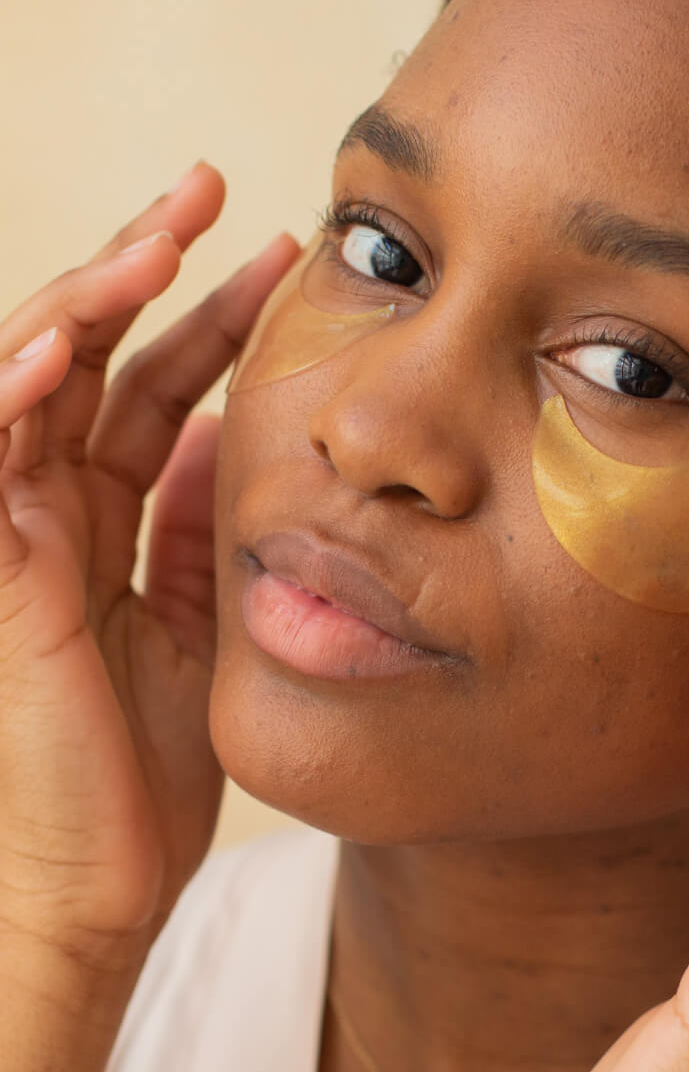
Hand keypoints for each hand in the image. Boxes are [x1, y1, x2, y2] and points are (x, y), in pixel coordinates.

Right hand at [0, 165, 299, 970]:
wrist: (97, 887)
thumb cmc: (147, 774)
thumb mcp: (200, 625)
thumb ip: (199, 530)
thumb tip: (231, 435)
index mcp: (106, 520)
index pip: (149, 385)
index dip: (207, 314)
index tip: (279, 254)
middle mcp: (50, 511)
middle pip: (87, 356)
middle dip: (143, 265)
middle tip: (210, 185)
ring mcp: (12, 537)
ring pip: (28, 383)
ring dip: (82, 302)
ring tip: (152, 237)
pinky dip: (12, 399)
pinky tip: (62, 347)